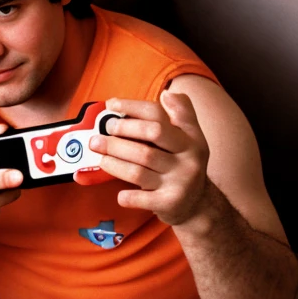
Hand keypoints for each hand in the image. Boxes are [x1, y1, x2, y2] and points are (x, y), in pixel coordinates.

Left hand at [88, 92, 209, 225]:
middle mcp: (188, 158)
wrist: (198, 205)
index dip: (132, 107)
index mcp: (190, 138)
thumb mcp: (191, 138)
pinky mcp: (169, 203)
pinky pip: (141, 198)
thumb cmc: (184, 165)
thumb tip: (166, 93)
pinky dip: (127, 195)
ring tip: (100, 157)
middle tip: (100, 135)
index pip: (158, 115)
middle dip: (121, 132)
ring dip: (114, 162)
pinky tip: (119, 193)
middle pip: (150, 136)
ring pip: (139, 168)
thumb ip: (181, 114)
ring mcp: (179, 182)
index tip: (111, 105)